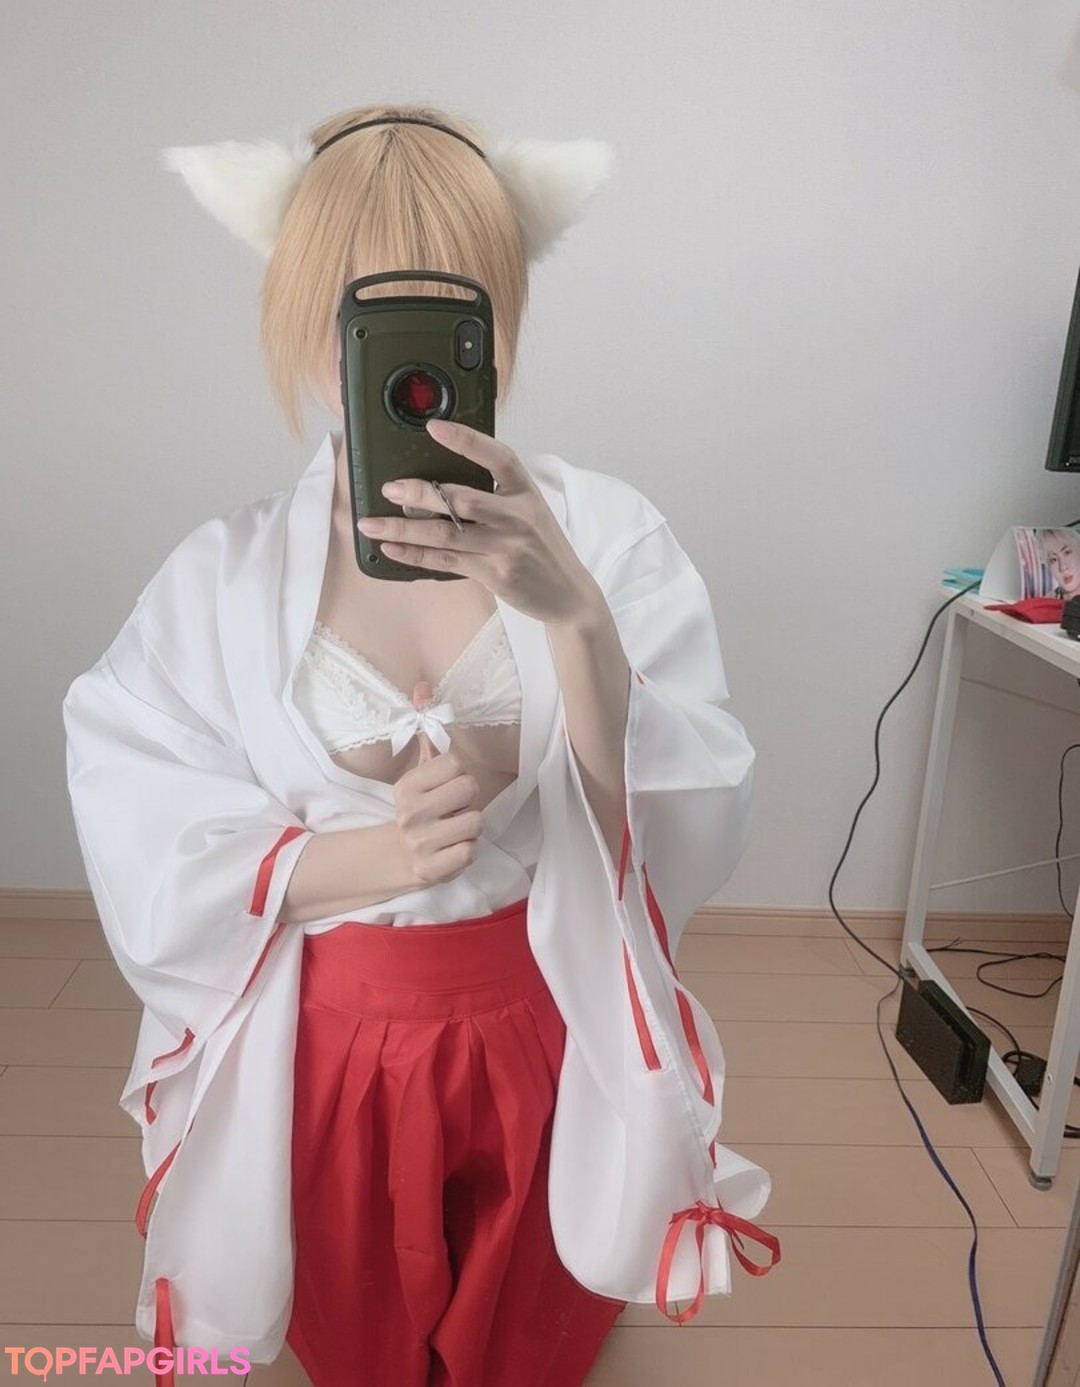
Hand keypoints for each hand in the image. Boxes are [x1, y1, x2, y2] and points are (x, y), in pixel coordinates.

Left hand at [355, 418, 601, 625]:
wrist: (569, 594)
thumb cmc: (542, 549)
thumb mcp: (529, 511)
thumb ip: (496, 496)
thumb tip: (440, 486)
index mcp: (526, 491)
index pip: (498, 456)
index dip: (466, 440)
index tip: (434, 427)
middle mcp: (517, 516)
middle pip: (461, 499)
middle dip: (420, 493)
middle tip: (389, 489)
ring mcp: (506, 547)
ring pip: (446, 533)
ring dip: (404, 529)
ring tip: (372, 524)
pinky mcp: (495, 574)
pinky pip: (447, 561)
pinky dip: (415, 556)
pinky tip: (392, 550)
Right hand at [391, 681, 482, 885]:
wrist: (396, 857)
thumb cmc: (417, 808)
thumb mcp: (418, 773)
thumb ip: (426, 732)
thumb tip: (423, 687)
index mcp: (407, 786)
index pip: (456, 764)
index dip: (459, 775)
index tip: (446, 786)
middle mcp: (411, 812)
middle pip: (470, 789)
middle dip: (468, 800)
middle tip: (452, 809)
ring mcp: (421, 842)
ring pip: (475, 822)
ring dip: (470, 828)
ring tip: (452, 830)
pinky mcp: (432, 869)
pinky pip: (471, 852)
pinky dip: (466, 851)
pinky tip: (450, 850)